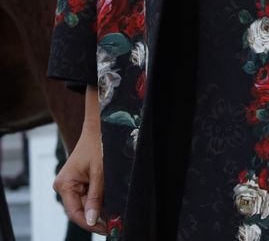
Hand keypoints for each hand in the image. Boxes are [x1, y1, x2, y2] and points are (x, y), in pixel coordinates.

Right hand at [53, 89, 104, 234]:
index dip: (90, 223)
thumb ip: (95, 197)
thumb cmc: (99, 145)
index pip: (75, 212)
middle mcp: (65, 186)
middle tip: (116, 224)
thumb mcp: (100, 172)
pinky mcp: (81, 181)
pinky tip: (112, 203)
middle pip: (80, 209)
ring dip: (100, 209)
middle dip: (97, 217)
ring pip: (87, 204)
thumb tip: (91, 219)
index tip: (107, 229)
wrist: (101, 126)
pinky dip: (101, 200)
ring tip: (116, 214)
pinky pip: (90, 196)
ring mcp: (73, 184)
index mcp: (64, 184)